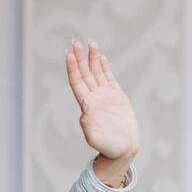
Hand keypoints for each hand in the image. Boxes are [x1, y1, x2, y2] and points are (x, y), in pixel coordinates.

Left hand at [66, 40, 139, 177]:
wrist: (123, 150)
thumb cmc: (108, 146)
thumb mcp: (96, 137)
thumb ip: (89, 122)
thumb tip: (85, 105)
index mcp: (87, 105)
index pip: (77, 82)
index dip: (72, 68)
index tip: (68, 54)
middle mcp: (94, 98)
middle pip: (84, 73)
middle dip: (79, 58)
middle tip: (76, 41)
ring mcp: (105, 96)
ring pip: (96, 73)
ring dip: (92, 58)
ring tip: (90, 42)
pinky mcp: (117, 97)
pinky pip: (108, 78)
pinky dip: (104, 67)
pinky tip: (101, 57)